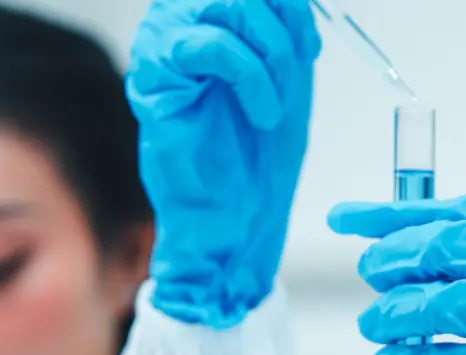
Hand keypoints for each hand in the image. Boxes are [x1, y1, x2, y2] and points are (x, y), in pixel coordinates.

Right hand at [127, 0, 320, 328]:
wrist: (239, 221)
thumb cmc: (258, 156)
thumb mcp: (286, 74)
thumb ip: (285, 27)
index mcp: (208, 19)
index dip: (293, 9)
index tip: (310, 50)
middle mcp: (178, 24)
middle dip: (282, 30)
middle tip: (292, 79)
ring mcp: (162, 47)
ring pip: (230, 4)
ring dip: (271, 54)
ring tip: (275, 104)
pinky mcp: (155, 79)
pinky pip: (211, 45)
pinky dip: (250, 75)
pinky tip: (261, 112)